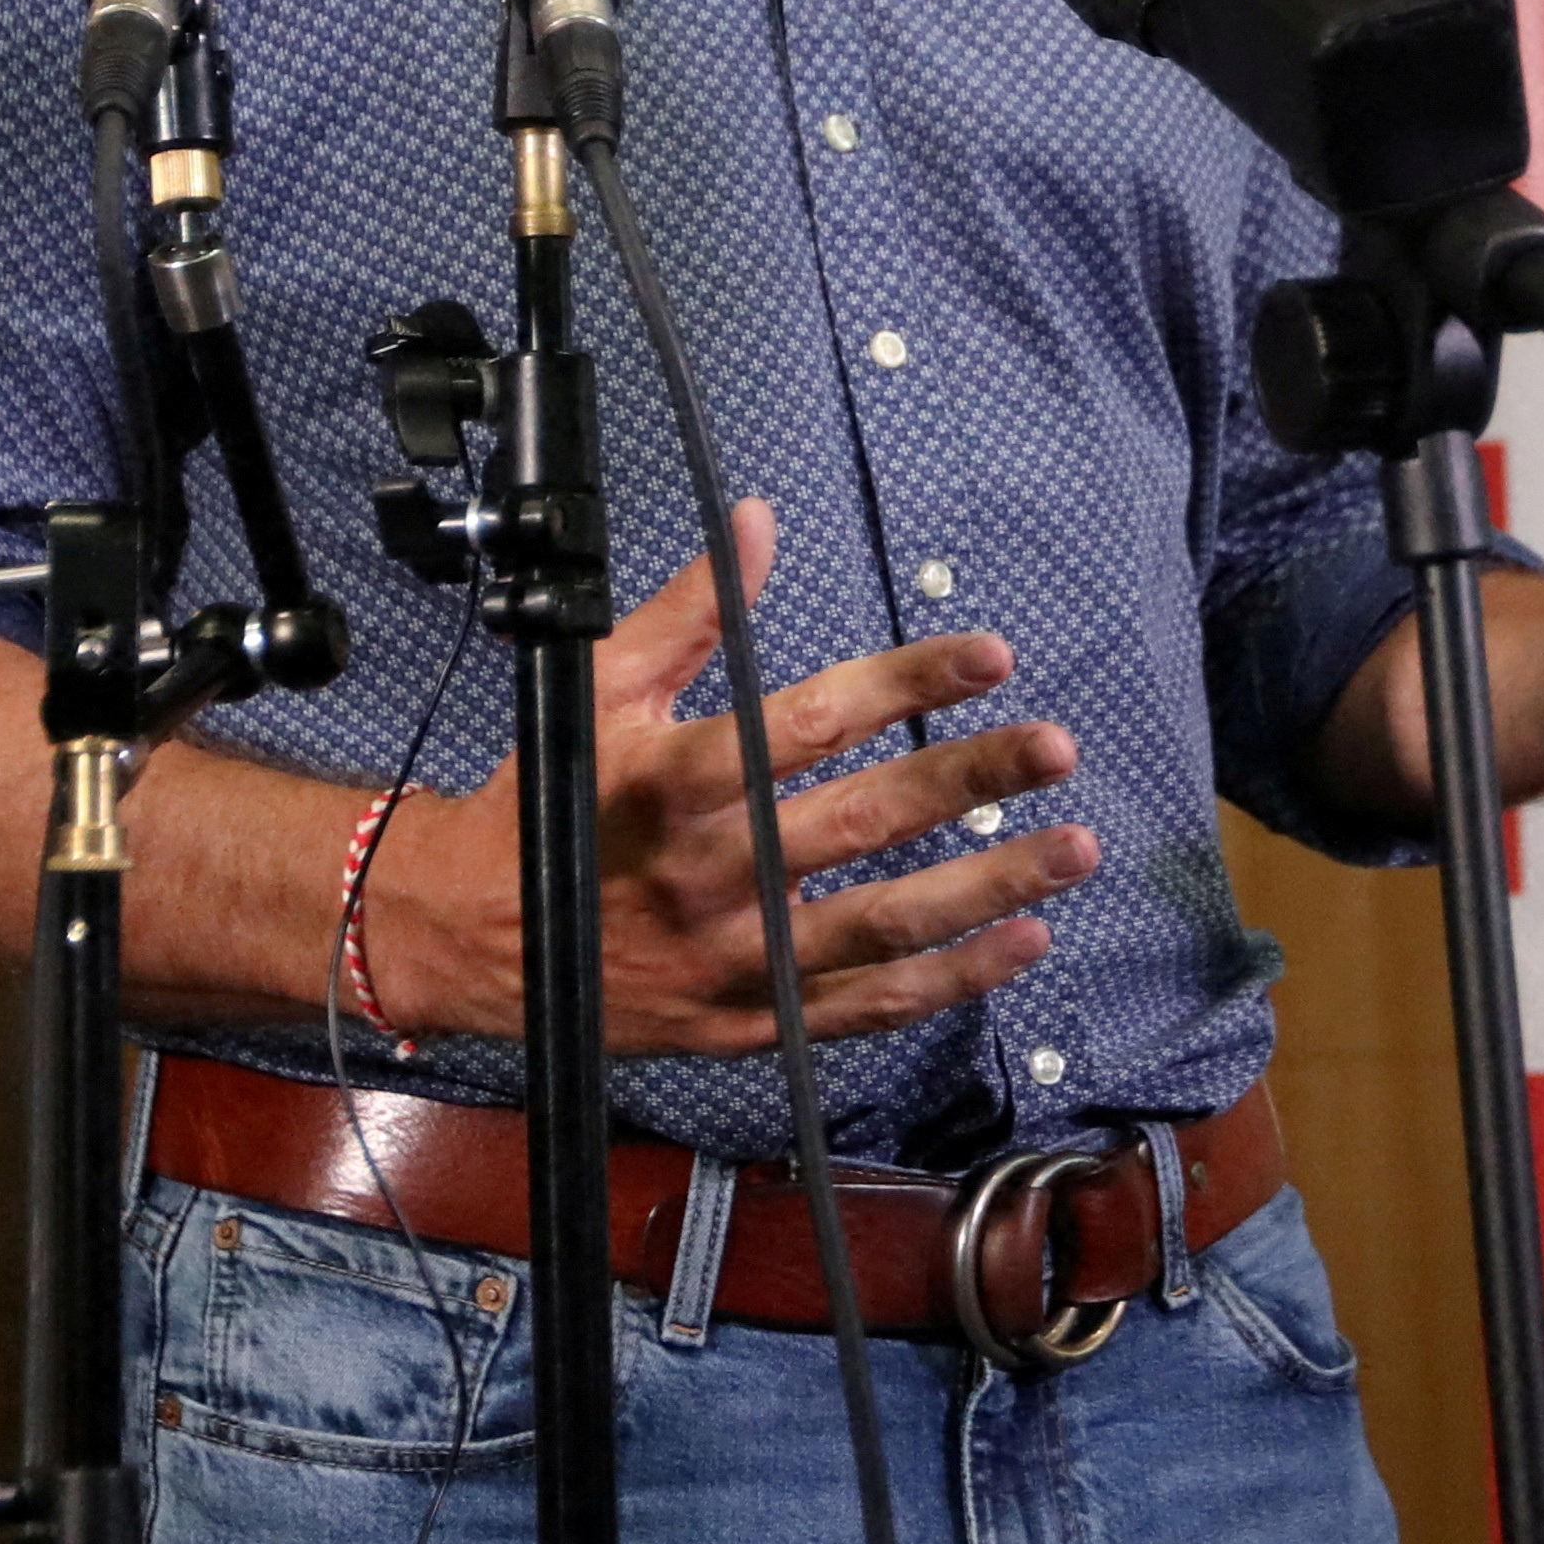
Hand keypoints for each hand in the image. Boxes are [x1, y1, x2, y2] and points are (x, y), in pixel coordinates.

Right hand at [363, 499, 1096, 1057]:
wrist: (470, 938)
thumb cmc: (544, 799)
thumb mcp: (597, 687)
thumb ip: (689, 611)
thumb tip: (757, 521)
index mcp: (672, 781)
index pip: (809, 723)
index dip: (906, 684)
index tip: (988, 654)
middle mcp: (711, 873)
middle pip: (866, 823)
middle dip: (970, 781)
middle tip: (1055, 746)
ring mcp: (735, 958)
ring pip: (886, 924)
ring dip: (988, 887)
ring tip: (1073, 849)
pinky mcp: (748, 1022)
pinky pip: (865, 1006)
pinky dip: (950, 981)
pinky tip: (1020, 944)